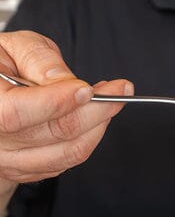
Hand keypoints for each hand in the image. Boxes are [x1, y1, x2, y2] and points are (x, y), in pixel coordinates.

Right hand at [0, 30, 132, 183]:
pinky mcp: (28, 169)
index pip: (17, 113)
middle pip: (55, 133)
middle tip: (121, 89)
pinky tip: (94, 114)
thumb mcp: (14, 47)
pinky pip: (70, 159)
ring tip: (111, 98)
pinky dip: (91, 136)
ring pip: (69, 151)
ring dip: (100, 123)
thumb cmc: (0, 65)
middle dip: (97, 109)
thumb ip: (38, 59)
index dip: (57, 102)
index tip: (87, 89)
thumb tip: (66, 81)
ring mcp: (10, 160)